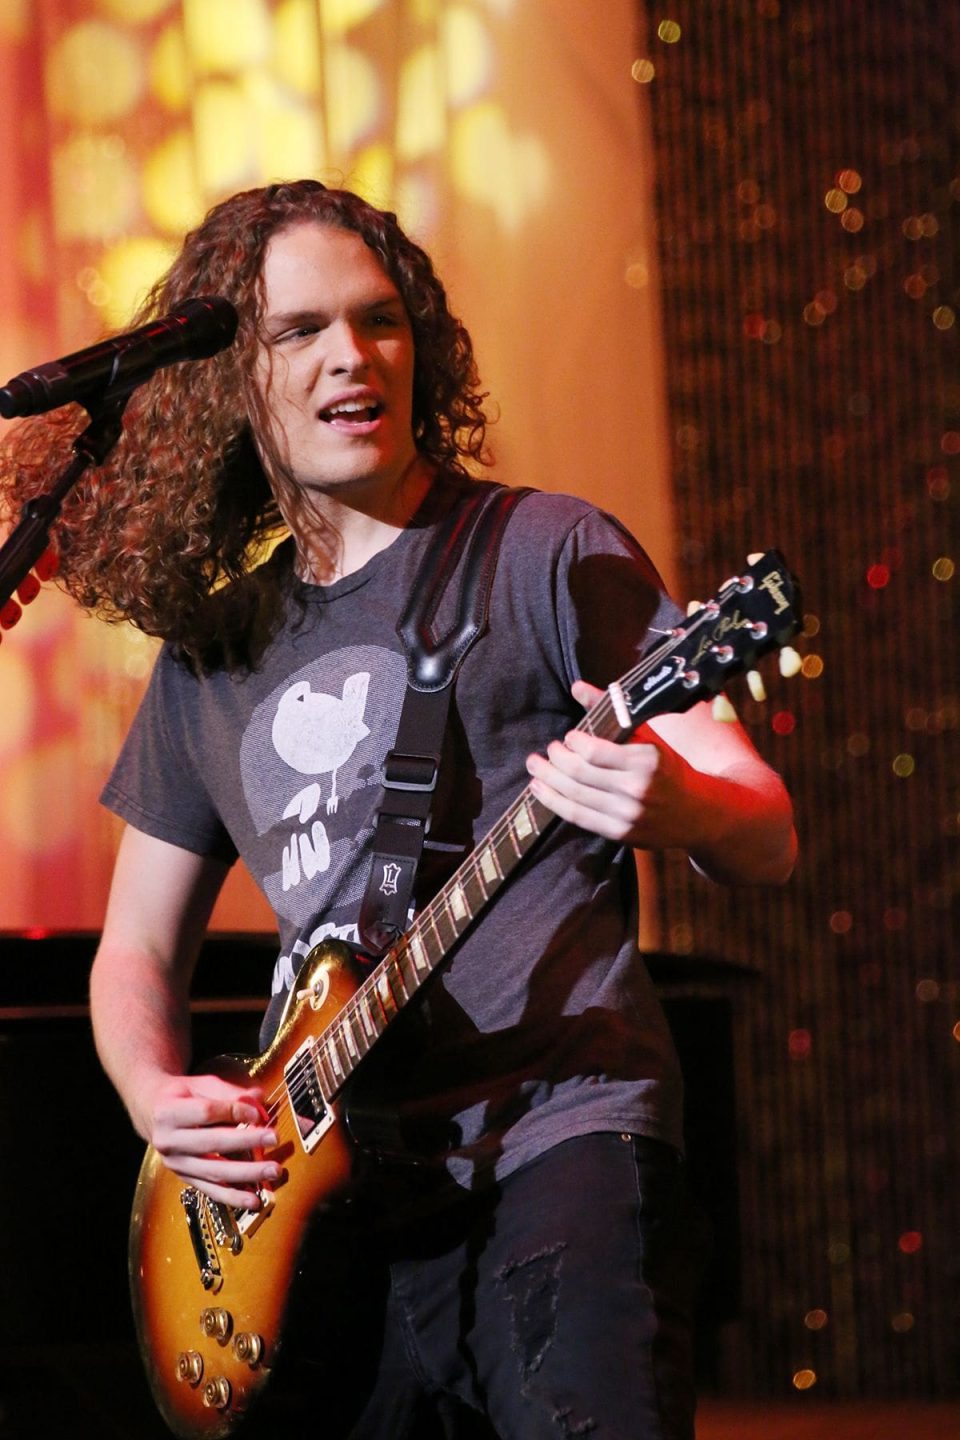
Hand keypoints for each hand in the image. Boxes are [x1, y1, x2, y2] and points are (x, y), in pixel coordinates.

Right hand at [144, 1072, 282, 1208]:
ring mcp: (175, 1164)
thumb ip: (230, 1092)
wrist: (152, 1113)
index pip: (206, 1112)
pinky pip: (210, 1190)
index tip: (257, 1112)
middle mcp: (168, 1141)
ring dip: (246, 1173)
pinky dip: (233, 1197)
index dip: (234, 1111)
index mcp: (168, 1112)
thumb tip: (258, 1099)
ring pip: (213, 1171)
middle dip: (246, 1141)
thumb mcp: (201, 1084)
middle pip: (212, 1143)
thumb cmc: (181, 1095)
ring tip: (272, 1170)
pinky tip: (254, 1200)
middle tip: (274, 1138)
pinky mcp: (185, 1178)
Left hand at [525, 681, 699, 850]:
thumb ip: (612, 711)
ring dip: (547, 779)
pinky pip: (576, 816)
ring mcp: (625, 814)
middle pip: (579, 773)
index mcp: (645, 760)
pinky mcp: (617, 833)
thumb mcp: (648, 738)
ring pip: (573, 795)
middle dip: (555, 759)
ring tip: (535, 766)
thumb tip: (577, 687)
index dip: (573, 742)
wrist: (695, 814)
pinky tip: (539, 789)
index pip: (594, 751)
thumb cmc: (667, 770)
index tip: (569, 737)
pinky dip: (553, 801)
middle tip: (547, 750)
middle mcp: (635, 788)